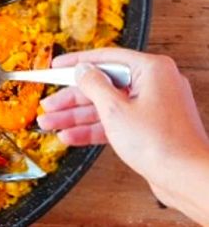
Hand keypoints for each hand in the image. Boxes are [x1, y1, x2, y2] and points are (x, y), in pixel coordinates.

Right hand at [38, 48, 208, 222]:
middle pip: (102, 85)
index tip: (56, 67)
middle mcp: (154, 83)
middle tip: (49, 104)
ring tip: (50, 123)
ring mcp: (152, 106)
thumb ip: (93, 85)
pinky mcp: (149, 126)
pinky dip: (93, 128)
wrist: (187, 178)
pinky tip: (70, 136)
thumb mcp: (115, 109)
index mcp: (151, 70)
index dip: (76, 63)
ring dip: (76, 116)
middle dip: (71, 98)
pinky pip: (115, 121)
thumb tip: (82, 70)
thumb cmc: (161, 143)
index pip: (105, 58)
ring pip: (105, 105)